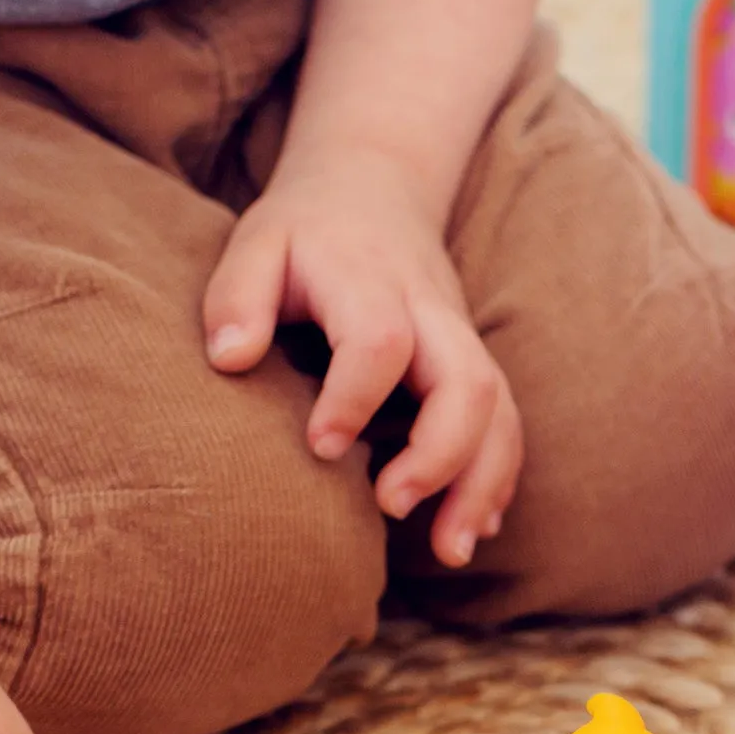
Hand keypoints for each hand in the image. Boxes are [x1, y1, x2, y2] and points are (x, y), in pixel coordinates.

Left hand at [202, 152, 521, 567]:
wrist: (377, 183)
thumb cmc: (306, 231)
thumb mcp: (256, 243)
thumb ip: (237, 296)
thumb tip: (229, 358)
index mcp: (370, 282)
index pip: (380, 341)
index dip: (354, 398)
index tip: (320, 447)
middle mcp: (430, 313)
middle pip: (467, 383)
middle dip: (441, 454)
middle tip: (392, 507)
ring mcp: (460, 341)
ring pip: (499, 412)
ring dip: (483, 484)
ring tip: (450, 550)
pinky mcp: (473, 366)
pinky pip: (505, 423)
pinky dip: (496, 479)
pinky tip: (471, 528)